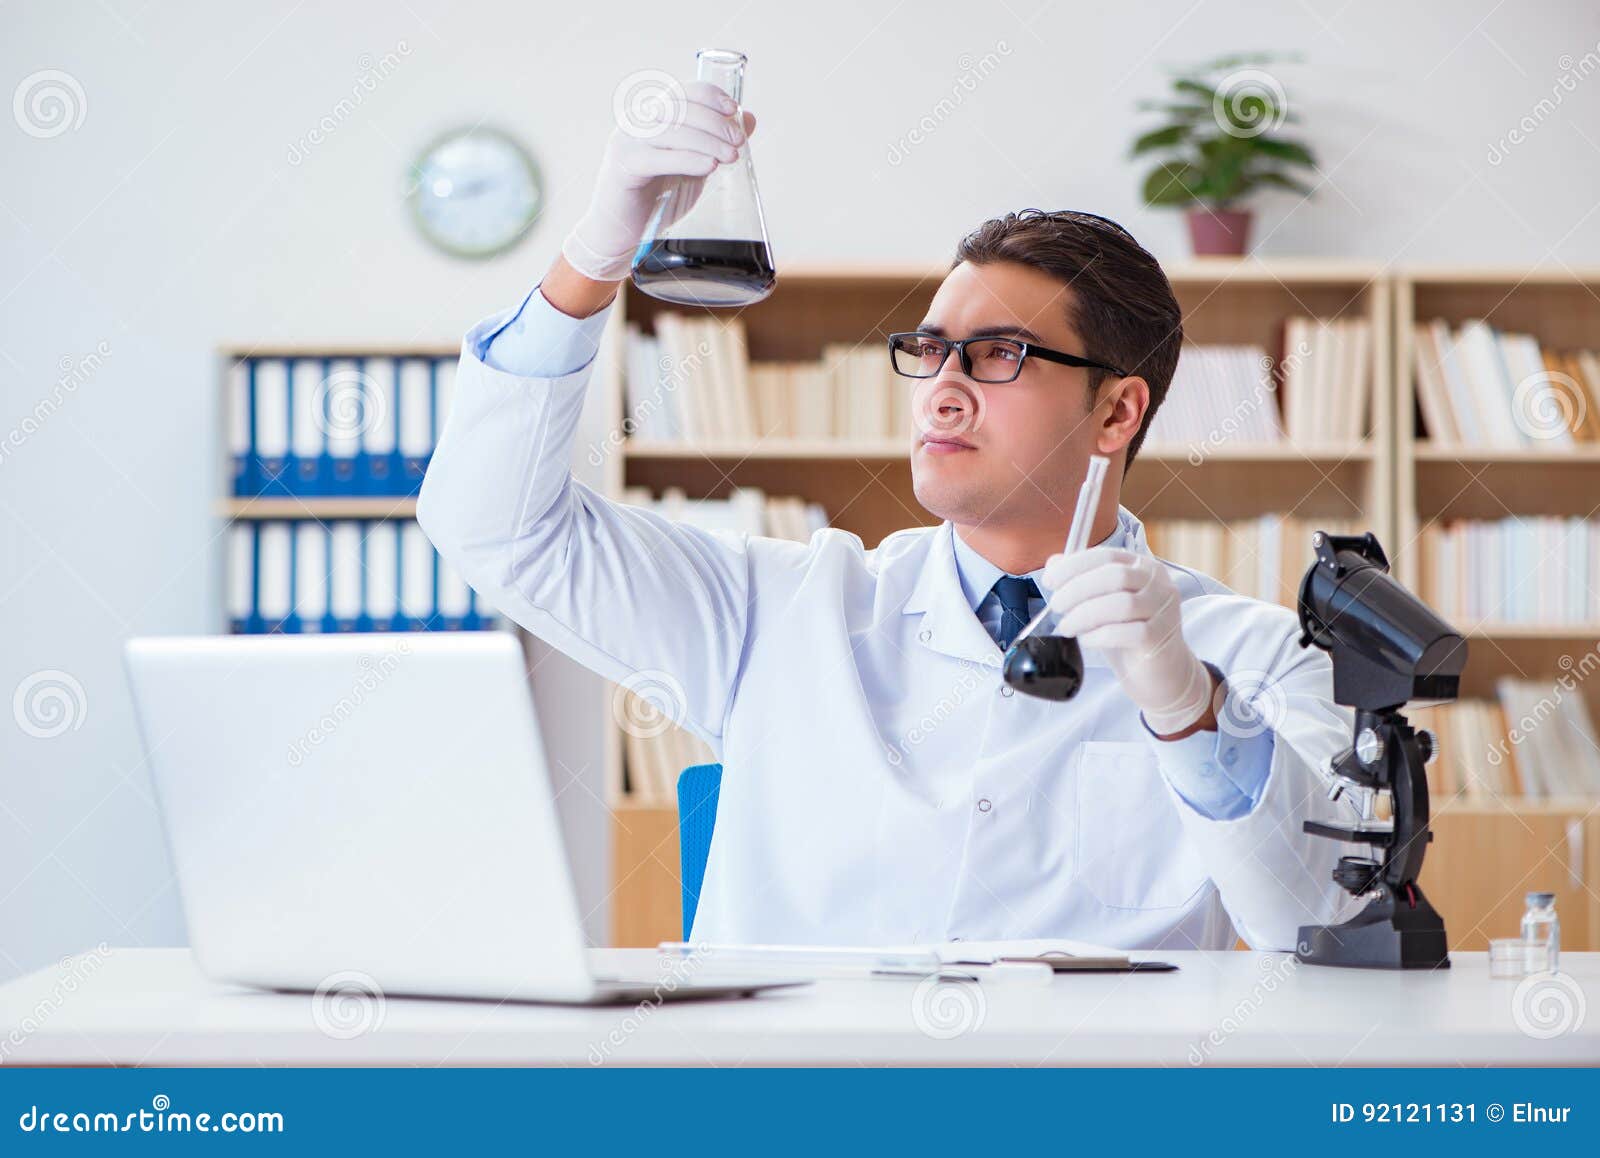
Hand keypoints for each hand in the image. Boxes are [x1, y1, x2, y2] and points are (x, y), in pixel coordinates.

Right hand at [561, 78, 756, 281]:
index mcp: (654, 116)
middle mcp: (638, 122)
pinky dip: (686, 160)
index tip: (734, 109)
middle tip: (737, 141)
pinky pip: (656, 157)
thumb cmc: (659, 196)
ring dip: (706, 140)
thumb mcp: (695, 165)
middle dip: (714, 122)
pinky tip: (708, 167)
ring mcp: (627, 142)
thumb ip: (716, 142)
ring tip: (729, 156)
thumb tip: (748, 119)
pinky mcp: (624, 166)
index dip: (710, 96)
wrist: (623, 231)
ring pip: (670, 130)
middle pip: (679, 108)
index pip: (683, 92)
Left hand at [1042, 547, 1215, 735]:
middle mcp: (1159, 583)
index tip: (1049, 581)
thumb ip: (1081, 580)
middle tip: (1056, 606)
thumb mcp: (1103, 602)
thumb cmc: (1127, 633)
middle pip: (1114, 576)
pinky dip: (1100, 635)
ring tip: (1066, 627)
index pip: (1107, 556)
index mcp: (1144, 567)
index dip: (1074, 566)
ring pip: (1121, 604)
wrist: (1159, 672)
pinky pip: (1127, 633)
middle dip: (1076, 589)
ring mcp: (1164, 610)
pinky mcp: (1161, 637)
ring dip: (1084, 614)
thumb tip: (1053, 564)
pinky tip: (1086, 641)